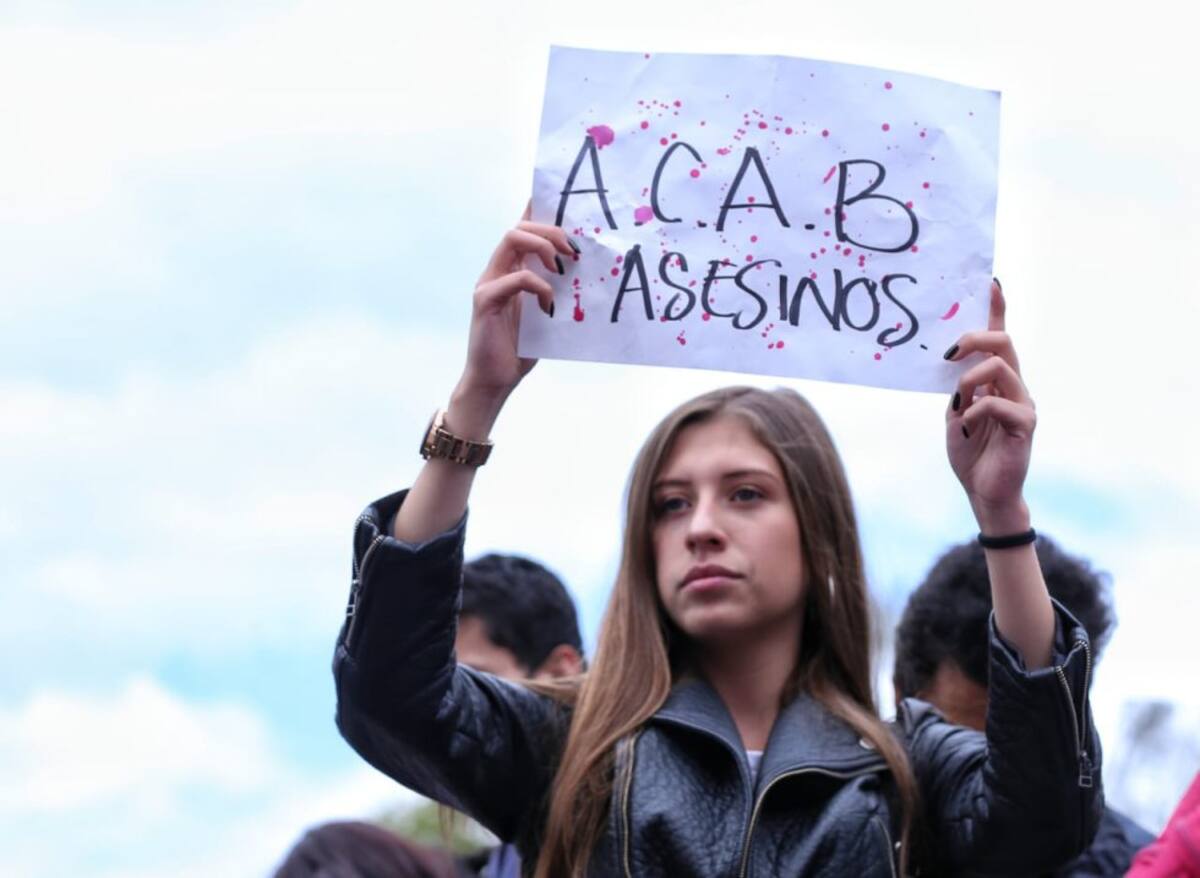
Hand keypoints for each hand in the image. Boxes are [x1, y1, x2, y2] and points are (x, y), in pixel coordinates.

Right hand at [455, 209, 575, 412]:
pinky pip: (515, 278)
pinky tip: (549, 305)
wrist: (495, 380)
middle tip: (574, 248)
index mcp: (511, 269)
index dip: (537, 209)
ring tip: (563, 265)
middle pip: (519, 227)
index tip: (561, 198)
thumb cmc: (522, 349)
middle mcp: (497, 270)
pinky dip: (538, 286)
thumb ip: (557, 290)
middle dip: (550, 229)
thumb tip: (585, 272)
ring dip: (542, 246)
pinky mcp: (485, 300)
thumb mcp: (547, 313)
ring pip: (511, 240)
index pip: (522, 229)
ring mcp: (488, 282)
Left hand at [944, 280, 1035, 532]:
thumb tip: (952, 362)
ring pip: (1002, 368)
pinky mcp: (1025, 425)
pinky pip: (999, 404)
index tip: (990, 282)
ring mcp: (1022, 404)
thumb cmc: (969, 452)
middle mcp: (1015, 387)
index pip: (1000, 339)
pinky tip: (964, 426)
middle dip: (975, 338)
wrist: (982, 492)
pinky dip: (976, 410)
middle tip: (950, 352)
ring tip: (957, 404)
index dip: (997, 310)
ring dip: (971, 379)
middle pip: (1004, 343)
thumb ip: (958, 389)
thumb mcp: (955, 414)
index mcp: (996, 381)